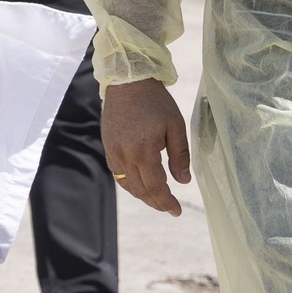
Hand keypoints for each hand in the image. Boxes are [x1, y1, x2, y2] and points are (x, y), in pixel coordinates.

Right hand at [102, 79, 189, 215]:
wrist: (127, 82)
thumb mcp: (176, 126)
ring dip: (143, 195)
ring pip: (127, 184)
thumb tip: (183, 181)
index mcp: (143, 151)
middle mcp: (124, 156)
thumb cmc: (155, 101)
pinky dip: (130, 184)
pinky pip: (118, 174)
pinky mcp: (108, 147)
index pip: (155, 187)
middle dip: (156, 202)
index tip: (177, 211)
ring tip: (157, 199)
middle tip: (170, 208)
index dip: (166, 202)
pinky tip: (141, 183)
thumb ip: (180, 156)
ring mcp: (113, 152)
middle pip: (140, 190)